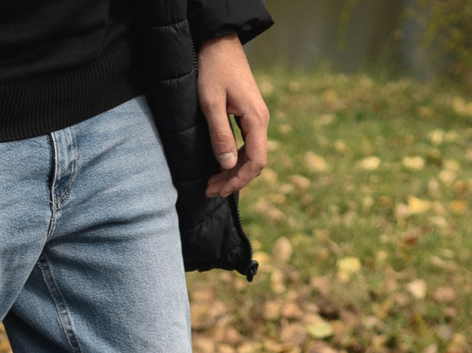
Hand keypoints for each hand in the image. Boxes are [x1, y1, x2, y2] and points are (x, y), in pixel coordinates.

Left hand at [197, 35, 268, 198]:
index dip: (239, 180)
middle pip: (254, 161)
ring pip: (251, 154)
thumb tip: (228, 165)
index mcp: (256, 119)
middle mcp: (261, 120)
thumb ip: (221, 134)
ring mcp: (256, 117)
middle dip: (234, 180)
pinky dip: (235, 158)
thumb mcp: (211, 102)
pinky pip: (247, 144)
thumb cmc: (213, 69)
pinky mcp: (249, 114)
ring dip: (233, 171)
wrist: (220, 42)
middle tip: (210, 191)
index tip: (219, 190)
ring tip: (212, 183)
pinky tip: (220, 165)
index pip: (256, 161)